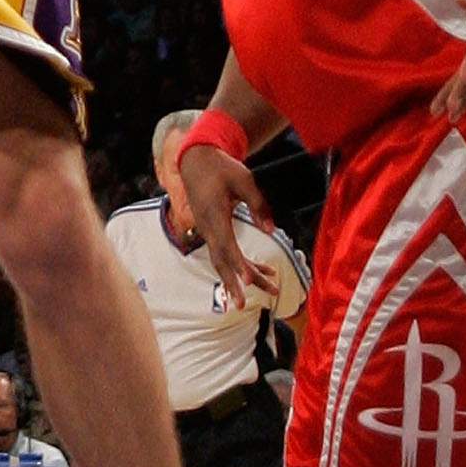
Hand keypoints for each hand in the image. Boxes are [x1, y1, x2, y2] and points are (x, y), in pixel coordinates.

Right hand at [177, 146, 280, 310]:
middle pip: (221, 260)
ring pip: (224, 259)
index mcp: (214, 214)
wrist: (195, 160)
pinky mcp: (212, 230)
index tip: (247, 280)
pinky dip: (241, 264)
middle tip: (241, 305)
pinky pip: (225, 252)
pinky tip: (262, 271)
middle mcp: (208, 226)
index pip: (226, 244)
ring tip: (269, 290)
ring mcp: (208, 229)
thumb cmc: (221, 167)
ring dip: (242, 278)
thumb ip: (258, 204)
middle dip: (233, 283)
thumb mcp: (244, 180)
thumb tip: (270, 230)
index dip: (238, 263)